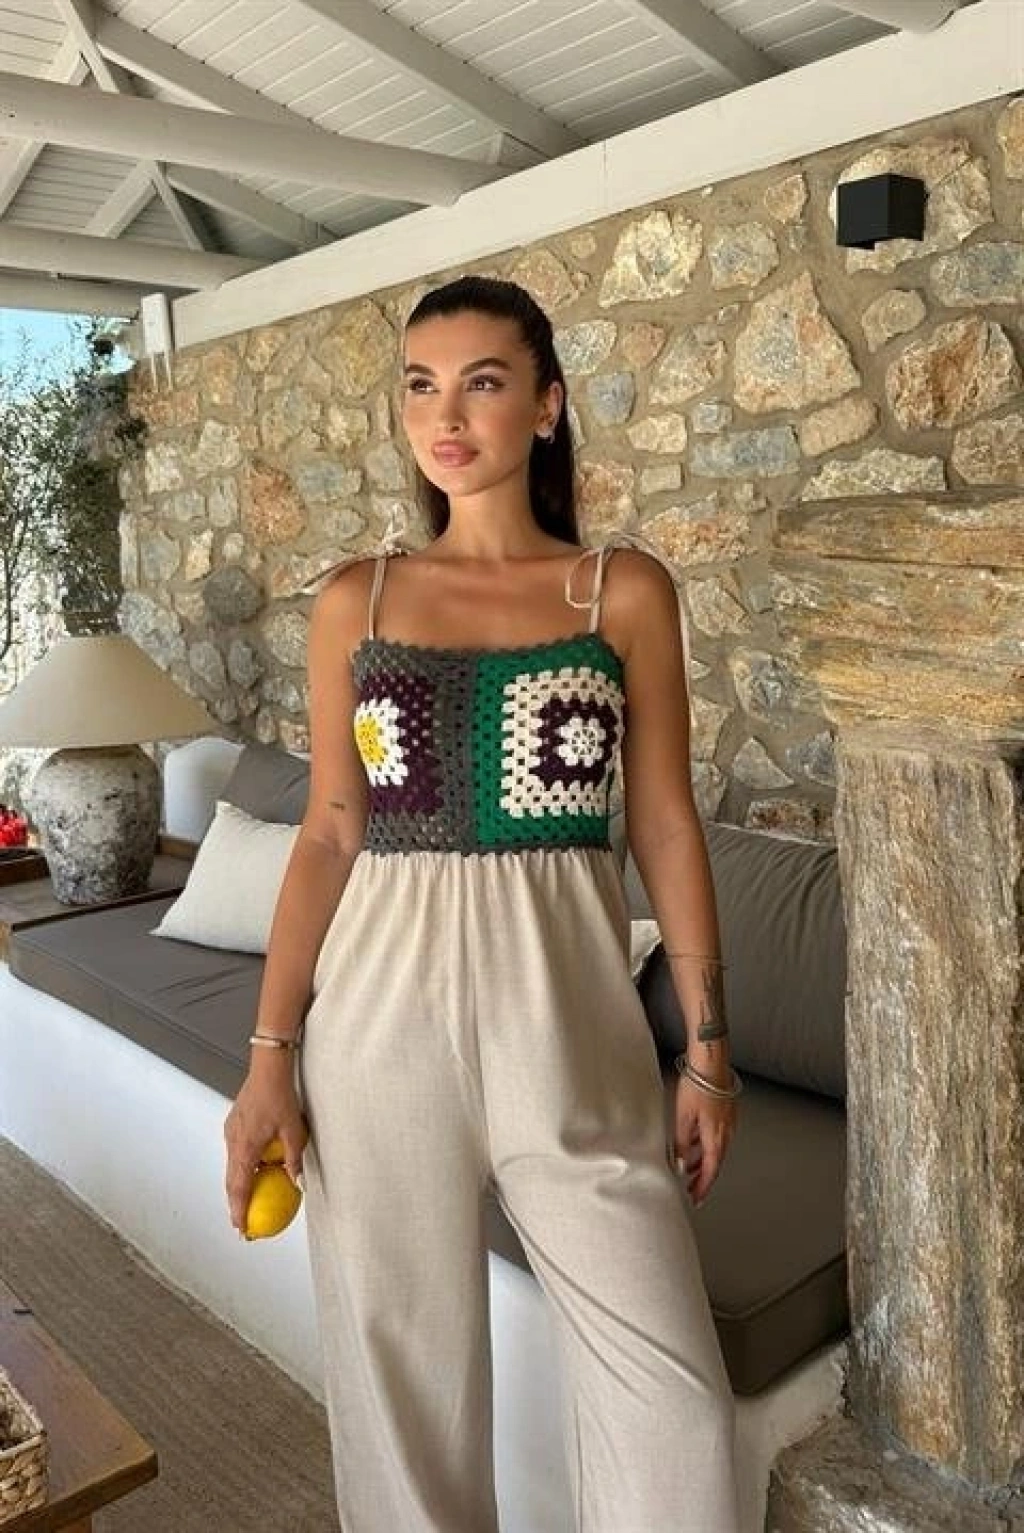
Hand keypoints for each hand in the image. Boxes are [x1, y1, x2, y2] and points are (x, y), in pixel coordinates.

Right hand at [224, 1071, 308, 1234]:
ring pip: (232, 1166)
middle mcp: (233, 1142)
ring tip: (248, 1201)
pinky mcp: (234, 1124)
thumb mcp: (294, 1131)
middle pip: (231, 1182)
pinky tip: (256, 1169)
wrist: (267, 1069)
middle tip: (243, 1223)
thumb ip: (293, 1159)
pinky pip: (236, 1152)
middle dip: (236, 1205)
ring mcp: (231, 1132)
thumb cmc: (281, 1097)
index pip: (239, 1189)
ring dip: (239, 1185)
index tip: (242, 1229)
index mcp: (245, 1148)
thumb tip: (296, 1182)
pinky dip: (243, 1166)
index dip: (238, 1212)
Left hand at [672, 1077, 737, 1207]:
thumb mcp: (683, 1118)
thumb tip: (681, 1165)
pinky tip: (695, 1142)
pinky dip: (706, 1145)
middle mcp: (726, 1133)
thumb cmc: (697, 1085)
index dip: (703, 1187)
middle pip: (715, 1162)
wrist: (711, 1061)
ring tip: (690, 1167)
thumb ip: (682, 1144)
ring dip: (703, 1161)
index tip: (696, 1199)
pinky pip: (717, 1136)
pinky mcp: (727, 1112)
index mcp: (716, 1138)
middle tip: (692, 1189)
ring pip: (716, 1149)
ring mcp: (728, 1122)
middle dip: (702, 1177)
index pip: (710, 1171)